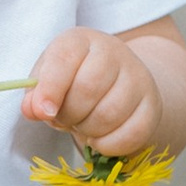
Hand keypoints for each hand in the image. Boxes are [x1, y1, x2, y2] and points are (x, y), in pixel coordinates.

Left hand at [21, 27, 164, 158]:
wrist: (119, 84)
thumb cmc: (75, 81)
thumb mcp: (50, 79)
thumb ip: (36, 94)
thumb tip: (32, 109)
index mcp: (81, 40)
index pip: (65, 58)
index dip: (51, 88)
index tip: (43, 112)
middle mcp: (114, 52)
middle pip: (87, 89)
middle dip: (68, 114)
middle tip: (63, 119)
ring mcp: (138, 78)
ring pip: (109, 114)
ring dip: (87, 130)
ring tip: (82, 125)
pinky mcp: (153, 106)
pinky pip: (131, 134)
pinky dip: (108, 145)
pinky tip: (99, 138)